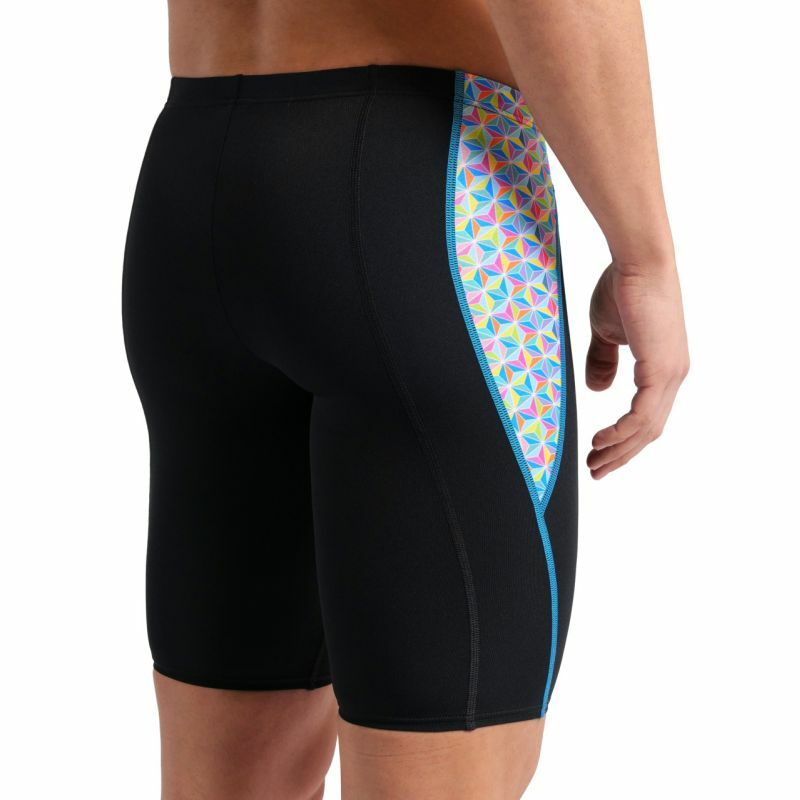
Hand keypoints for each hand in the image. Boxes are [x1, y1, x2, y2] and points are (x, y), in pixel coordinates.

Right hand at [585, 260, 688, 478]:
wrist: (638, 263)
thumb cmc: (623, 289)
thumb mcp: (606, 333)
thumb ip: (603, 362)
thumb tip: (598, 389)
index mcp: (663, 368)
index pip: (647, 416)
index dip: (624, 439)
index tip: (599, 452)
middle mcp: (672, 376)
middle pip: (649, 430)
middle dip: (621, 454)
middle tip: (596, 470)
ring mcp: (670, 374)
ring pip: (646, 428)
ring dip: (619, 450)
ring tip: (595, 463)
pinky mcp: (661, 370)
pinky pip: (642, 415)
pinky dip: (621, 433)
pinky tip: (602, 441)